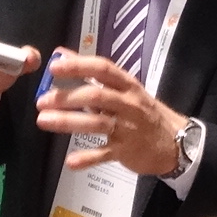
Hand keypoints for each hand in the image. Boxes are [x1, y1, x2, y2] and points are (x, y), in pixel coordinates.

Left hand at [34, 52, 187, 175]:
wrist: (175, 142)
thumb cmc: (143, 112)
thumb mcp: (124, 88)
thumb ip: (92, 73)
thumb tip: (62, 54)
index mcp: (127, 85)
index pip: (102, 69)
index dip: (78, 66)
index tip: (54, 67)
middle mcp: (128, 103)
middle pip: (96, 95)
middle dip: (67, 97)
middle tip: (42, 101)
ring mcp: (128, 127)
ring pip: (97, 123)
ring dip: (69, 121)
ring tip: (44, 121)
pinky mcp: (126, 150)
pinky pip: (104, 154)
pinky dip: (87, 158)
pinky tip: (70, 161)